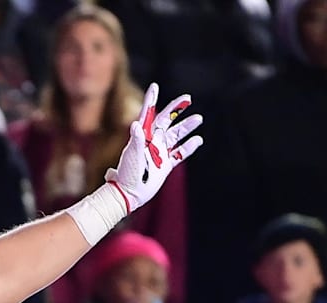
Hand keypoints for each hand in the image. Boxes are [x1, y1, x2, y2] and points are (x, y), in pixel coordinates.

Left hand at [105, 82, 203, 210]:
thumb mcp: (132, 155)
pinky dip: (189, 147)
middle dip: (177, 109)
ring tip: (198, 118)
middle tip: (188, 98)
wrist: (129, 193)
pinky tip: (198, 140)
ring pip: (176, 135)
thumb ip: (136, 140)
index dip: (152, 100)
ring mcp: (160, 152)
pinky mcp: (166, 165)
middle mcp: (152, 141)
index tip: (155, 86)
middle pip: (167, 121)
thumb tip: (136, 124)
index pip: (148, 113)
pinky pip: (180, 153)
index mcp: (142, 136)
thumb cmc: (127, 173)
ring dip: (187, 126)